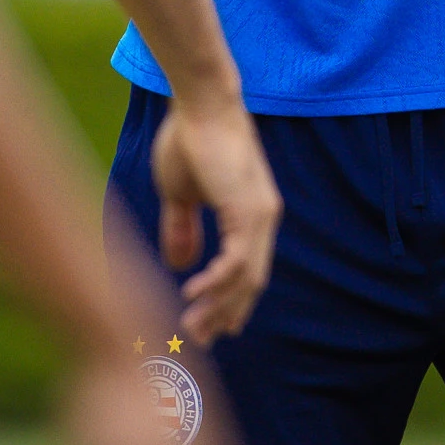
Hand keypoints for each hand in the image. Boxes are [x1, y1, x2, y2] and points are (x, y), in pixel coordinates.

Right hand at [149, 90, 282, 345]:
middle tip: (199, 339)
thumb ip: (182, 228)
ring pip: (245, 278)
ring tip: (191, 325)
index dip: (229, 301)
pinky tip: (192, 294)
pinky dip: (216, 283)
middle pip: (249, 283)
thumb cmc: (188, 140)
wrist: (198, 104)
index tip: (210, 328)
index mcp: (251, 216)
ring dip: (217, 306)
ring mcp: (260, 216)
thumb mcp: (180, 195)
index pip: (246, 271)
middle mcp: (263, 219)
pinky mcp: (249, 211)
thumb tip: (180, 264)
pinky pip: (237, 261)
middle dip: (224, 314)